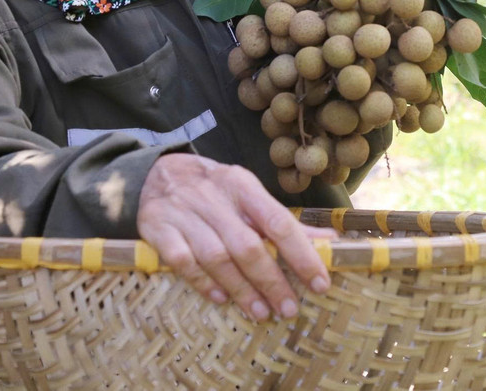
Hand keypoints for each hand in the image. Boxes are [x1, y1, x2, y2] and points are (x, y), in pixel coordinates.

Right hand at [137, 153, 333, 321]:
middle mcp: (213, 197)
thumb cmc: (214, 190)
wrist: (156, 174)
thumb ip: (283, 221)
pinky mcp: (157, 228)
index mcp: (242, 185)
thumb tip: (329, 241)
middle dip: (271, 281)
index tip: (319, 283)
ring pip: (216, 257)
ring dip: (241, 289)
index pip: (278, 221)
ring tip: (260, 312)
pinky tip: (221, 299)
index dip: (301, 254)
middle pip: (247, 245)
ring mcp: (183, 213)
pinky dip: (203, 283)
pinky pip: (182, 261)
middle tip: (288, 309)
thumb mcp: (248, 194)